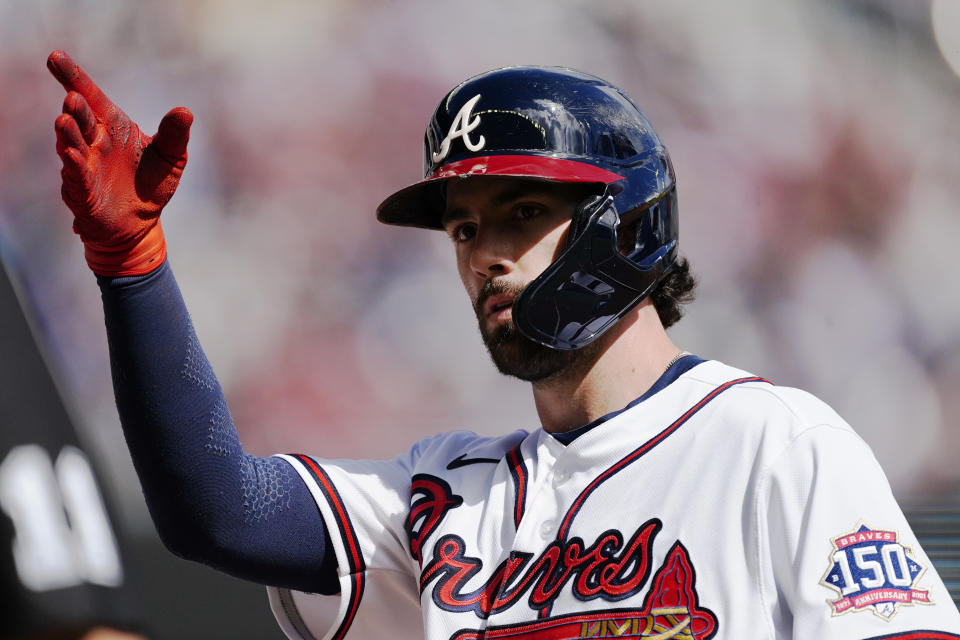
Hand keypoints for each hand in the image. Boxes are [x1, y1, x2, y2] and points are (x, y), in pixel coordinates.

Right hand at [47, 50, 192, 275]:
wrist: (142, 223)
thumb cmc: (151, 184)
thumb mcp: (171, 158)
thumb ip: (175, 135)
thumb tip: (185, 112)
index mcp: (112, 127)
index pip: (92, 98)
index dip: (73, 77)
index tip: (55, 56)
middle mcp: (93, 143)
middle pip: (80, 120)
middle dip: (75, 109)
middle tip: (72, 97)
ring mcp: (85, 167)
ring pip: (71, 147)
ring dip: (67, 134)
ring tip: (64, 120)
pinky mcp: (83, 193)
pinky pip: (76, 178)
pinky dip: (74, 167)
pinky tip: (71, 154)